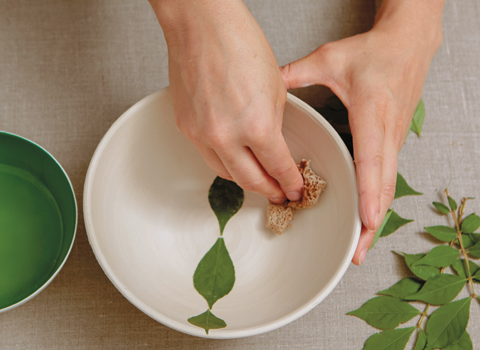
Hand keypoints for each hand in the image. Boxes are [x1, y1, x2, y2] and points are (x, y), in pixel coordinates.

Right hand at [149, 0, 302, 202]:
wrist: (202, 26)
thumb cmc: (239, 44)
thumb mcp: (276, 89)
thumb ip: (274, 124)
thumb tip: (272, 146)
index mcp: (257, 126)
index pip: (278, 168)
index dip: (290, 182)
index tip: (295, 188)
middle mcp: (226, 137)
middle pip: (251, 181)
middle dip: (270, 191)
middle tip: (280, 194)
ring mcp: (201, 135)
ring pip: (225, 173)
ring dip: (245, 180)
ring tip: (258, 179)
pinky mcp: (185, 128)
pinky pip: (207, 154)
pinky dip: (224, 160)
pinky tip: (233, 157)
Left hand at [280, 0, 443, 264]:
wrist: (409, 44)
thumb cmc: (374, 52)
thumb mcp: (330, 59)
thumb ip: (296, 74)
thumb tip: (264, 89)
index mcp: (373, 114)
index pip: (371, 160)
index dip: (369, 193)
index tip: (365, 221)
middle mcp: (388, 133)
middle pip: (383, 186)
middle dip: (372, 222)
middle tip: (358, 253)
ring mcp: (394, 140)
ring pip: (387, 187)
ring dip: (375, 218)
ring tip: (360, 248)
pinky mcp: (394, 143)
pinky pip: (387, 179)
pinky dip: (377, 203)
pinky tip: (366, 220)